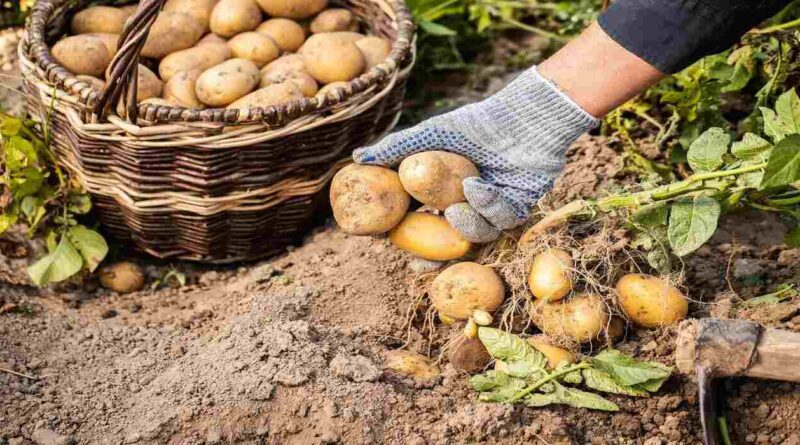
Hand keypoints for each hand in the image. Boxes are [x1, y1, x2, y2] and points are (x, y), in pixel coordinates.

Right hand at [353, 67, 597, 241]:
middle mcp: (466, 203)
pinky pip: (499, 221)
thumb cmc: (475, 123)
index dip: (401, 233)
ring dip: (465, 226)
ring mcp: (491, 207)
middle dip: (433, 256)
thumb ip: (396, 149)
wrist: (522, 115)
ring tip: (455, 208)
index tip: (383, 239)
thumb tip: (357, 158)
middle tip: (418, 262)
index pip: (418, 218)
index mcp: (444, 190)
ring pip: (474, 234)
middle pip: (446, 239)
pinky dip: (487, 206)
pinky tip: (480, 186)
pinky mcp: (517, 208)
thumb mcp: (431, 135)